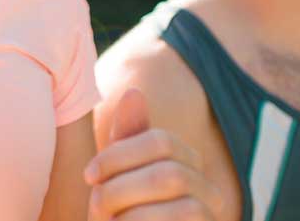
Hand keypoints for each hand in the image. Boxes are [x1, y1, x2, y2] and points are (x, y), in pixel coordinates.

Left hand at [84, 89, 224, 219]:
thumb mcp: (116, 181)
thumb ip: (126, 141)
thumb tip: (134, 90)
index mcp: (188, 168)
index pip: (162, 140)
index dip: (119, 153)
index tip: (89, 174)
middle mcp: (209, 193)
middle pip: (167, 170)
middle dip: (121, 187)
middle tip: (96, 206)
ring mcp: (210, 218)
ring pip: (173, 195)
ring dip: (127, 211)